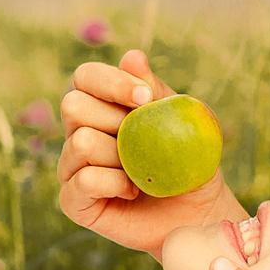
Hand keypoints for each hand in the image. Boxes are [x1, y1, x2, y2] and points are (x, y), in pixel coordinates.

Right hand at [55, 49, 243, 255]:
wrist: (197, 213)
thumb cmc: (188, 164)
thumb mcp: (180, 120)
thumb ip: (154, 90)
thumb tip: (133, 56)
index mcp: (100, 106)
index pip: (84, 77)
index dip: (111, 82)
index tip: (146, 99)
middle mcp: (78, 132)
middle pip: (73, 105)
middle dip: (115, 120)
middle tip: (146, 141)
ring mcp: (72, 168)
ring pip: (80, 143)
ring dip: (120, 157)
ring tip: (142, 171)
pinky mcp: (73, 201)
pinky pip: (84, 180)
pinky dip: (115, 184)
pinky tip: (133, 190)